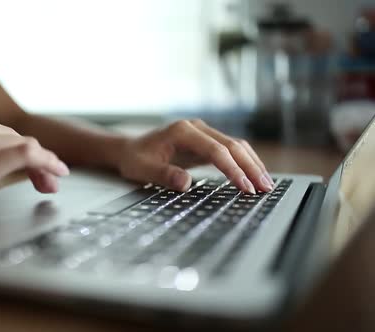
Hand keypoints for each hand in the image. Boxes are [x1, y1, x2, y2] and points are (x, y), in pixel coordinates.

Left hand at [117, 119, 273, 193]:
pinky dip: (245, 162)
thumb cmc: (135, 159)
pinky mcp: (206, 142)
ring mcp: (203, 133)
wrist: (130, 149)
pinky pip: (231, 150)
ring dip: (252, 164)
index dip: (232, 169)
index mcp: (182, 131)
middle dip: (251, 167)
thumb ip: (163, 175)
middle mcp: (196, 128)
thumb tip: (185, 183)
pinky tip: (254, 176)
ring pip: (236, 145)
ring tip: (267, 184)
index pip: (216, 150)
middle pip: (232, 145)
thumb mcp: (143, 170)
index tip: (245, 187)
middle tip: (265, 187)